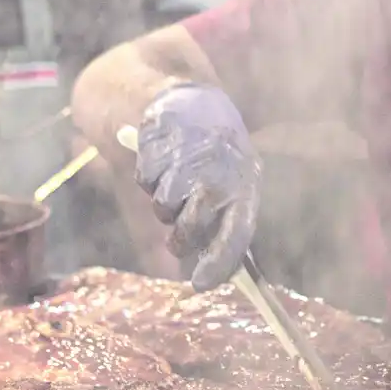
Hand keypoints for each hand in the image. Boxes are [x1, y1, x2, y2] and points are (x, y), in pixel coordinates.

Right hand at [135, 84, 260, 290]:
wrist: (192, 104)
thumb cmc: (217, 157)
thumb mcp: (233, 185)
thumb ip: (225, 225)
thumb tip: (211, 274)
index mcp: (245, 186)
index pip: (236, 235)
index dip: (218, 265)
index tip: (200, 285)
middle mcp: (218, 175)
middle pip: (190, 230)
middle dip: (180, 239)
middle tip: (179, 234)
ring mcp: (186, 162)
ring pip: (162, 209)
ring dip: (165, 204)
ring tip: (178, 179)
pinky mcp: (158, 147)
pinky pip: (145, 183)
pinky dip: (150, 179)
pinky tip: (165, 161)